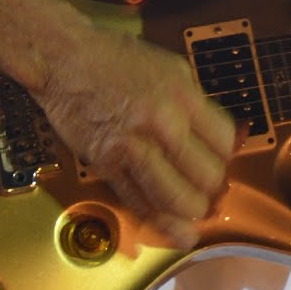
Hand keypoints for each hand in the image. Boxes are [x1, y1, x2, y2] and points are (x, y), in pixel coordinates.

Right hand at [32, 25, 237, 248]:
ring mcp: (132, 147)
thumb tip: (214, 133)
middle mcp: (160, 122)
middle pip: (207, 175)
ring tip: (196, 210)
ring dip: (192, 211)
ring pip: (178, 198)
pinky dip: (162, 223)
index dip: (227, 154)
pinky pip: (140, 203)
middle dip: (213, 186)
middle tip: (209, 186)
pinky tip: (178, 232)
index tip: (221, 158)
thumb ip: (193, 101)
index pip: (224, 141)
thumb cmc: (110, 57)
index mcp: (180, 95)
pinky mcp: (107, 165)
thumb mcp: (168, 66)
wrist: (63, 59)